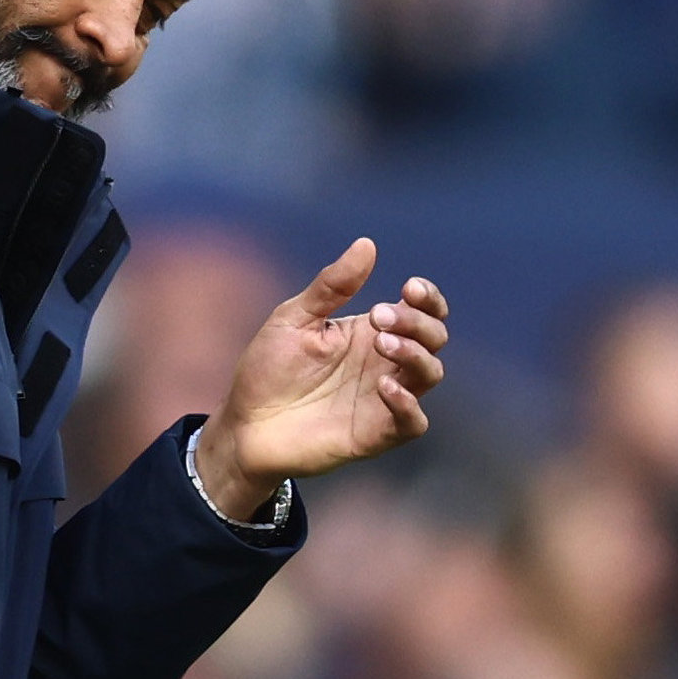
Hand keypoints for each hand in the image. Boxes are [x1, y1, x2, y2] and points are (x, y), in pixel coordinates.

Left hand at [193, 238, 448, 516]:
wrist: (244, 424)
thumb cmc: (268, 369)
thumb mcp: (295, 319)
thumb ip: (332, 286)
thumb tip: (367, 244)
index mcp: (371, 333)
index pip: (422, 311)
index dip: (428, 298)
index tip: (410, 288)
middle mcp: (385, 365)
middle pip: (433, 338)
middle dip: (417, 322)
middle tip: (379, 318)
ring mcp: (384, 400)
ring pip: (430, 374)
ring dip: (415, 354)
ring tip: (382, 343)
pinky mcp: (376, 435)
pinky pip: (413, 423)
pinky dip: (408, 405)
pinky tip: (386, 387)